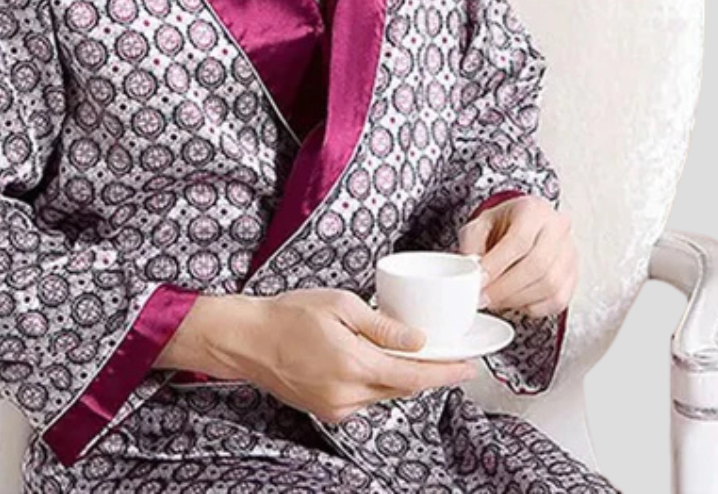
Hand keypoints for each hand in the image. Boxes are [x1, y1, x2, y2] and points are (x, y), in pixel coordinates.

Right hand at [227, 288, 478, 424]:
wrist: (248, 339)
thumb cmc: (289, 314)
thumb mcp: (340, 305)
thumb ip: (382, 327)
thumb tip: (418, 340)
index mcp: (355, 365)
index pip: (414, 376)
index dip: (446, 373)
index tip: (470, 368)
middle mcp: (349, 395)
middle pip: (403, 387)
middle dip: (425, 372)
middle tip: (442, 352)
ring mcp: (337, 407)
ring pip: (384, 393)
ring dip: (397, 374)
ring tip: (396, 348)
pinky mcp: (327, 411)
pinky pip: (364, 398)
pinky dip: (374, 380)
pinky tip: (366, 359)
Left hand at [457, 195, 576, 317]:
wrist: (522, 225)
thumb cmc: (502, 224)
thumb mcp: (480, 224)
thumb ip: (472, 245)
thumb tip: (470, 272)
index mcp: (533, 209)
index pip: (519, 239)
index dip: (497, 264)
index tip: (479, 281)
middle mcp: (557, 228)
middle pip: (538, 265)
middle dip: (506, 288)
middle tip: (484, 298)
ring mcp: (569, 253)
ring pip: (550, 286)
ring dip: (517, 300)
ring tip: (496, 300)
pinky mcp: (574, 275)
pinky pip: (558, 300)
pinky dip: (534, 307)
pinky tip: (515, 302)